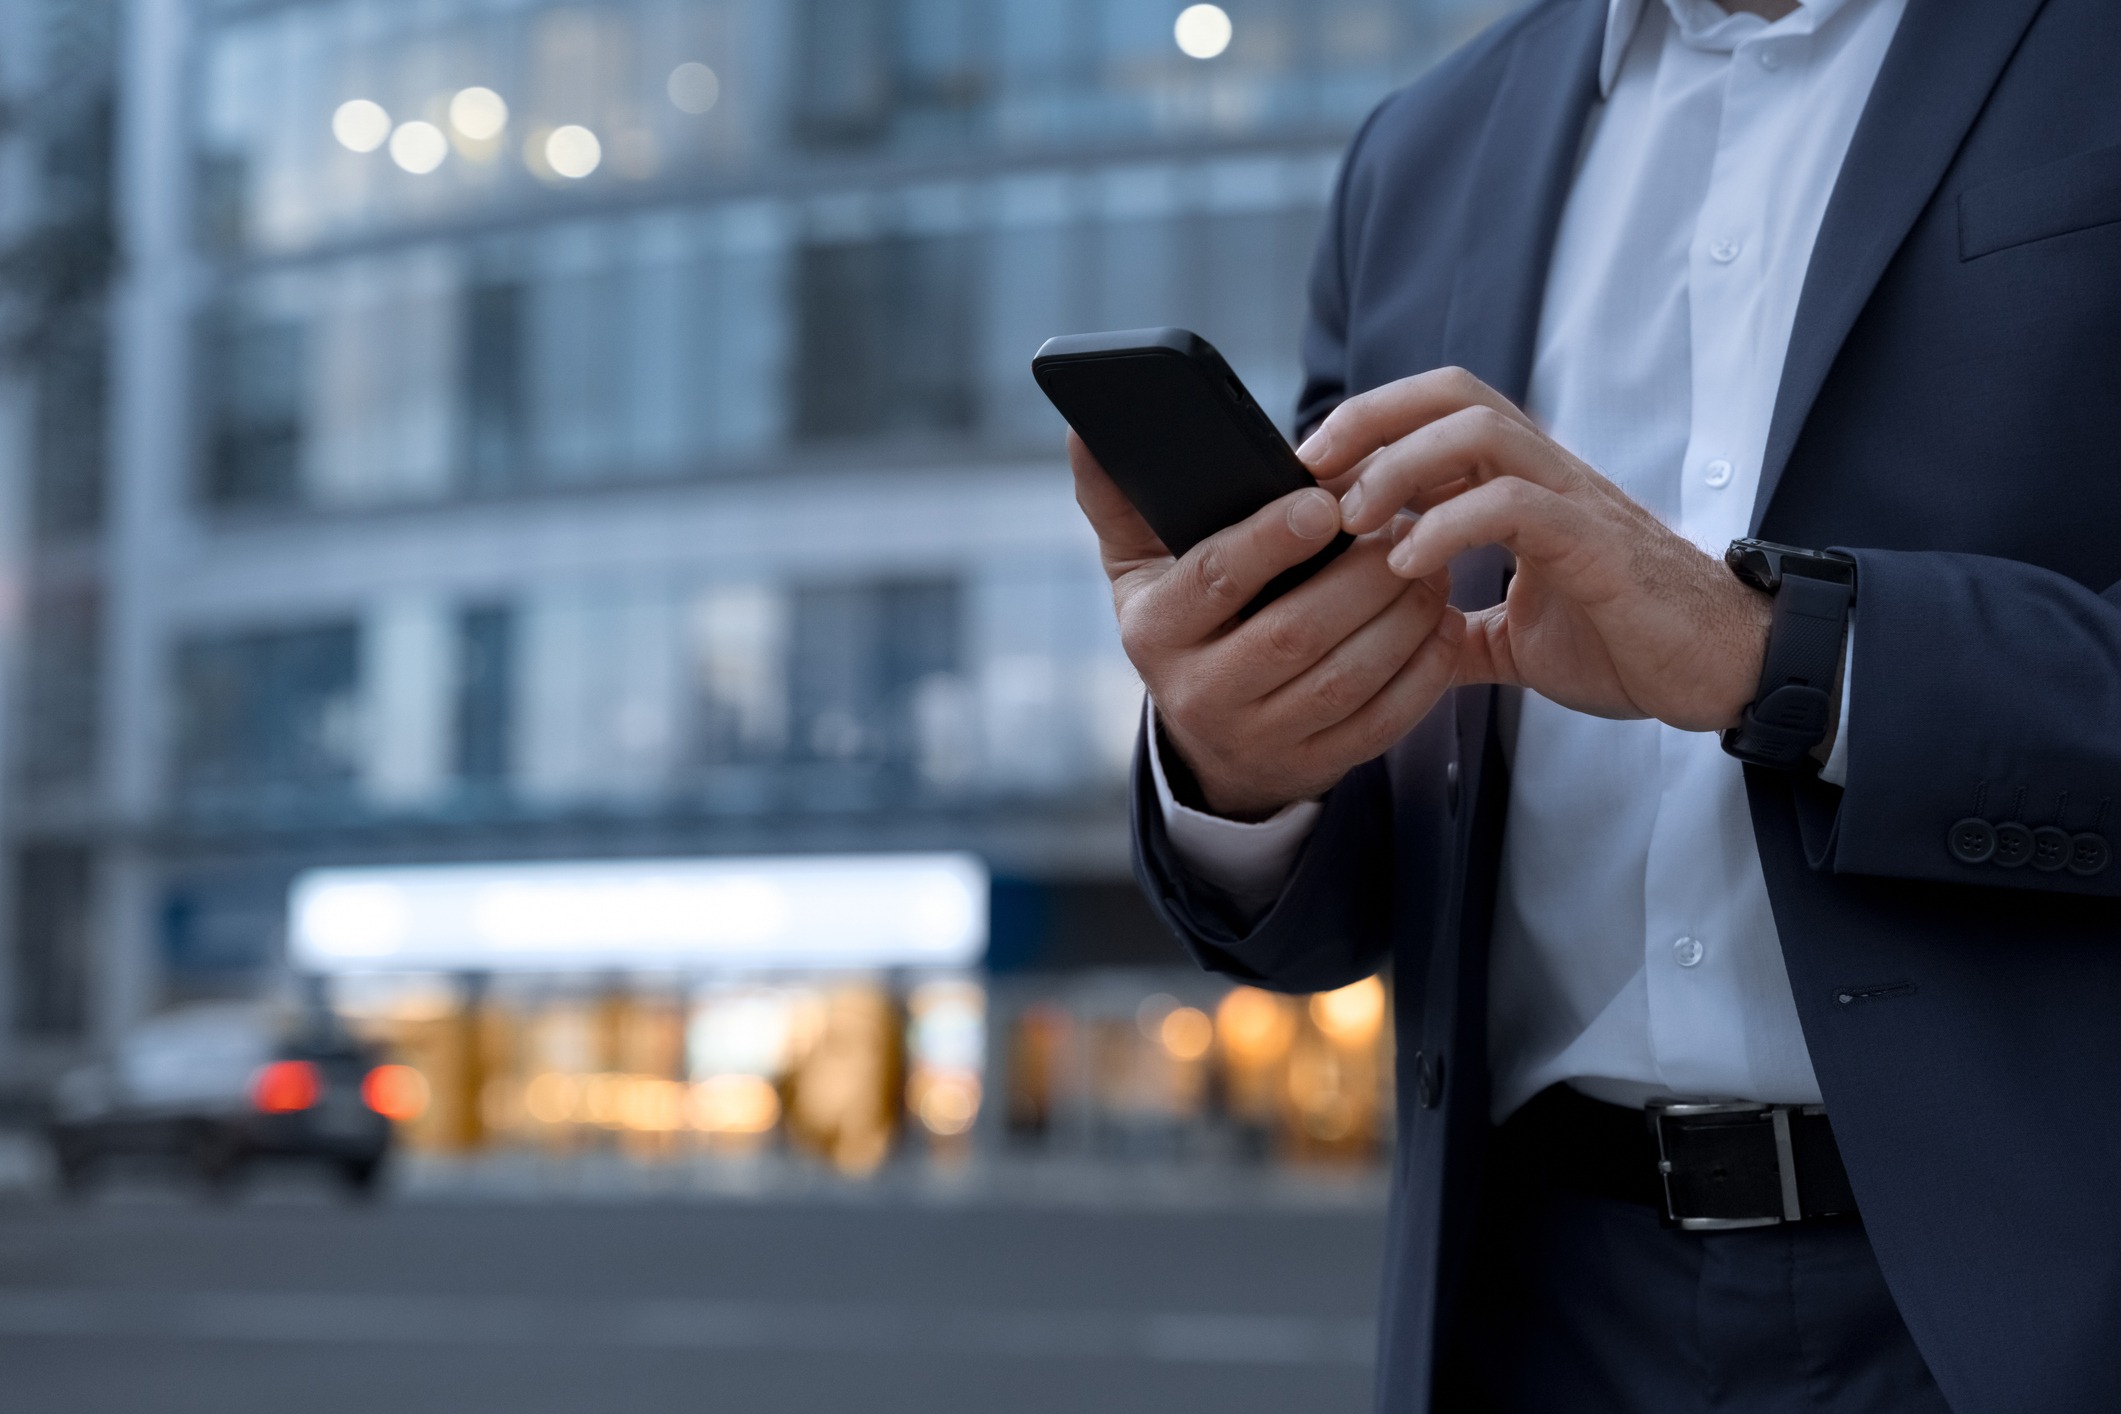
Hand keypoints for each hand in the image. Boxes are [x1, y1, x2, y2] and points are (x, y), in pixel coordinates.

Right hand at [1070, 432, 1462, 819]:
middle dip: (1361, 577)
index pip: (1214, 578)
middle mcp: (1200, 693)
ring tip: (1433, 567)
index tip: (1326, 501)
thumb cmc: (1184, 624)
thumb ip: (1118, 497)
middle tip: (1408, 528)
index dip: (1271, 540)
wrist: (1209, 743)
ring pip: (1346, 679)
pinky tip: (1443, 626)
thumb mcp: (1137, 566)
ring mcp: (1260, 737)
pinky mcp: (1314, 765)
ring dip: (1403, 619)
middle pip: (1294, 632)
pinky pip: (1381, 723)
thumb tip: (1084, 427)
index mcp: (1154, 631)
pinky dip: (1423, 674)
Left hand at [1302, 368, 1770, 730]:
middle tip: (1308, 472)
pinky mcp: (1596, 544)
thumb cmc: (1629, 643)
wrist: (1722, 674)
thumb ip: (1458, 625)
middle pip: (1452, 394)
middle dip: (1371, 420)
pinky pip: (1517, 505)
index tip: (1305, 472)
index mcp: (1525, 486)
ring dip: (1401, 465)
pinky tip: (1408, 562)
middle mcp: (1548, 474)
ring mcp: (1575, 501)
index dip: (1369, 427)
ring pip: (1481, 430)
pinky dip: (1450, 525)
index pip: (1440, 414)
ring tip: (1352, 517)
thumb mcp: (1517, 638)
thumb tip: (1397, 639)